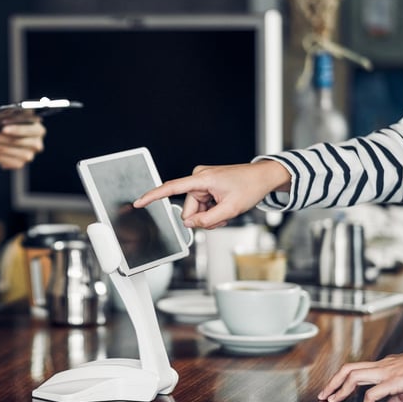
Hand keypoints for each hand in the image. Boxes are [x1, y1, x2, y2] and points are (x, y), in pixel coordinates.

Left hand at [0, 119, 45, 169]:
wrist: (5, 139)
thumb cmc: (8, 124)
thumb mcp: (8, 117)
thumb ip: (6, 118)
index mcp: (38, 129)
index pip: (30, 129)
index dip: (16, 128)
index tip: (3, 126)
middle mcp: (36, 144)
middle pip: (16, 141)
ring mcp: (29, 156)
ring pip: (6, 150)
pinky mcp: (19, 164)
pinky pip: (2, 159)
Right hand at [132, 160, 290, 228]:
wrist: (263, 177)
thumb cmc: (250, 187)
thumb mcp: (230, 209)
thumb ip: (207, 220)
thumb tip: (190, 224)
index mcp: (201, 179)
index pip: (171, 188)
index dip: (153, 196)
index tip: (139, 202)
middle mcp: (198, 178)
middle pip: (189, 209)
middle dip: (202, 218)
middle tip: (222, 215)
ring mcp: (202, 182)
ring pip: (195, 210)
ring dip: (209, 215)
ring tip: (226, 210)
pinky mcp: (206, 186)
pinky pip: (201, 205)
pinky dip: (212, 211)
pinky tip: (223, 206)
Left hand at [318, 354, 402, 401]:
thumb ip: (395, 398)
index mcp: (384, 366)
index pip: (356, 369)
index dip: (342, 380)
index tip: (333, 393)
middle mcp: (382, 366)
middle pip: (348, 368)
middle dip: (333, 381)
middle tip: (323, 395)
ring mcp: (387, 371)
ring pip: (353, 374)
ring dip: (340, 388)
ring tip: (332, 400)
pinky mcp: (394, 381)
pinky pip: (372, 393)